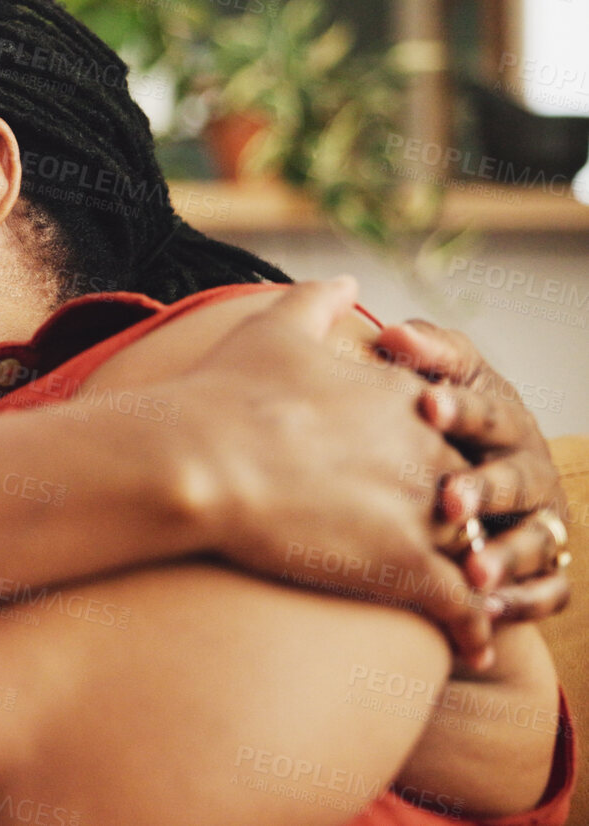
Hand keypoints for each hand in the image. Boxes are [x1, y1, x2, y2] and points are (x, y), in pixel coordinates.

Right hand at [175, 278, 492, 667]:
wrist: (197, 457)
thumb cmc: (222, 394)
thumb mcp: (272, 327)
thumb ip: (317, 299)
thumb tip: (346, 280)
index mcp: (400, 397)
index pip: (442, 429)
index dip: (430, 456)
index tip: (417, 478)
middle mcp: (425, 449)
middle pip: (463, 488)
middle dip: (461, 518)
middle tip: (455, 548)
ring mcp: (419, 508)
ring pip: (473, 548)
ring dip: (478, 576)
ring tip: (476, 604)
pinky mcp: (404, 564)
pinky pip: (461, 605)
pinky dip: (473, 629)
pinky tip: (470, 651)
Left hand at [377, 318, 569, 624]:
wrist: (461, 484)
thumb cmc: (439, 424)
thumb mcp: (436, 381)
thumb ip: (424, 354)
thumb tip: (393, 332)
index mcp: (502, 417)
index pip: (486, 407)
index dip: (460, 406)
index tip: (425, 403)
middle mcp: (528, 466)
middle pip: (516, 476)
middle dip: (485, 487)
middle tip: (448, 500)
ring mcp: (540, 518)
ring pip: (537, 538)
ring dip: (506, 554)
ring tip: (472, 571)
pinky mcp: (544, 567)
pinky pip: (548, 590)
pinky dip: (523, 601)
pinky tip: (489, 609)